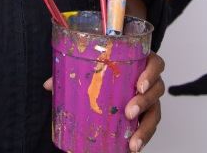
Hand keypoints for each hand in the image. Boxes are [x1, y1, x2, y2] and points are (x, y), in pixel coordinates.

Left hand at [42, 49, 165, 151]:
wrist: (114, 73)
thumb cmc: (106, 66)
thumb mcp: (93, 65)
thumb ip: (74, 71)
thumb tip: (49, 85)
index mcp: (141, 61)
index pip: (155, 64)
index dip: (150, 73)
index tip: (139, 84)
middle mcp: (150, 80)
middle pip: (157, 88)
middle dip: (145, 102)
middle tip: (129, 112)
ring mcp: (150, 98)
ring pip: (156, 111)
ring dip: (145, 127)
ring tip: (133, 142)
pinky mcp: (147, 114)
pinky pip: (149, 126)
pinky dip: (142, 137)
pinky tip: (133, 147)